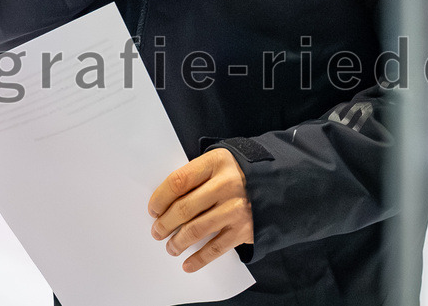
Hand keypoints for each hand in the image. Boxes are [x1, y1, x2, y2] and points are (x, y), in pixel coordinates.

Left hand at [148, 148, 252, 272]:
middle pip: (185, 208)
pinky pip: (215, 248)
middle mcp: (226, 184)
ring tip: (170, 246)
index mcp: (216, 162)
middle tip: (157, 231)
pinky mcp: (243, 230)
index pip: (179, 180)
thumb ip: (195, 176)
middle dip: (165, 223)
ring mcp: (236, 208)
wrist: (274, 184)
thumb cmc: (236, 173)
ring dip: (178, 242)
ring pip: (196, 230)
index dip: (160, 197)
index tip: (153, 209)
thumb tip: (165, 203)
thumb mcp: (217, 163)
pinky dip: (199, 259)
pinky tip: (187, 263)